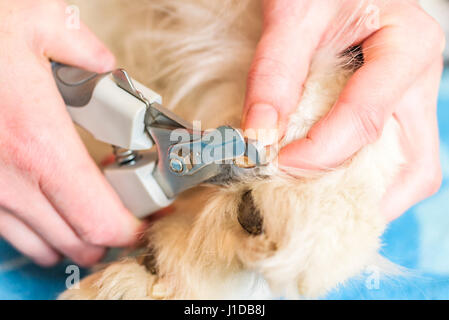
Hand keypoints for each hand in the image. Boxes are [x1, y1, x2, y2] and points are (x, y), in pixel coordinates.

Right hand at [0, 0, 140, 266]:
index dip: (131, 230)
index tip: (147, 219)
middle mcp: (9, 179)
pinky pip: (9, 232)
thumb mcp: (41, 21)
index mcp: (39, 142)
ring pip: (42, 245)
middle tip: (128, 213)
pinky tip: (50, 206)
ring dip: (75, 236)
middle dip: (110, 237)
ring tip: (92, 210)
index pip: (98, 220)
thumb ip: (89, 52)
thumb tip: (108, 68)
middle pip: (76, 243)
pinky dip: (39, 231)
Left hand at [242, 0, 444, 220]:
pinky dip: (359, 180)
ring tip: (316, 201)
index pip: (364, 121)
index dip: (316, 154)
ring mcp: (410, 100)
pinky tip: (323, 181)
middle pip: (412, 166)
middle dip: (360, 196)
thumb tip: (258, 137)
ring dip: (364, 195)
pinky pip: (389, 161)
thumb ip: (274, 73)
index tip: (273, 163)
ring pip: (407, 171)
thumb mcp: (294, 15)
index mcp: (407, 47)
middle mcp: (420, 80)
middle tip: (309, 207)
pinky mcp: (393, 110)